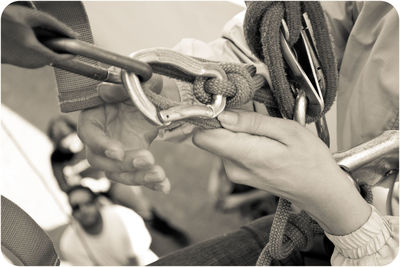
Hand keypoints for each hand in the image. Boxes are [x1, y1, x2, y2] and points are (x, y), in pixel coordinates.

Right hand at [1, 5, 77, 67]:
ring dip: (46, 49)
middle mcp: (27, 60)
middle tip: (55, 37)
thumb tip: (72, 34)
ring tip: (36, 35)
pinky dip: (37, 51)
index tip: (75, 50)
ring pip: (44, 59)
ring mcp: (22, 63)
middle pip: (52, 58)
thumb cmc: (3, 18)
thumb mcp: (30, 16)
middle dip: (56, 49)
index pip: (59, 58)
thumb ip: (54, 24)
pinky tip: (29, 39)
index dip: (70, 55)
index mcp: (32, 49)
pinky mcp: (18, 63)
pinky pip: (34, 59)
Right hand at [78, 75, 170, 192]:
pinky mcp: (131, 163)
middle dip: (124, 165)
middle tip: (147, 159)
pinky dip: (151, 183)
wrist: (145, 99)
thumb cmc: (132, 90)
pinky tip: (165, 186)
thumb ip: (121, 87)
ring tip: (160, 175)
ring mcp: (115, 155)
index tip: (118, 151)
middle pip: (101, 161)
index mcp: (93, 119)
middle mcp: (100, 141)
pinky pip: (137, 176)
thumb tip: (106, 89)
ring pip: (118, 174)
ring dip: (138, 177)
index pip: (89, 135)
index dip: (101, 145)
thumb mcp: (131, 84)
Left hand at [193, 110, 370, 234]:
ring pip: (219, 142)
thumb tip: (223, 115)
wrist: (319, 191)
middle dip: (224, 121)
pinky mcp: (238, 174)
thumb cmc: (310, 161)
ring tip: (263, 131)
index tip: (223, 105)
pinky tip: (262, 140)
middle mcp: (233, 167)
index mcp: (245, 155)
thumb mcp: (288, 131)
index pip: (203, 136)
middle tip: (251, 115)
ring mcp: (235, 173)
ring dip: (235, 131)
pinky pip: (229, 150)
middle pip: (210, 137)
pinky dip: (240, 141)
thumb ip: (252, 122)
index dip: (208, 117)